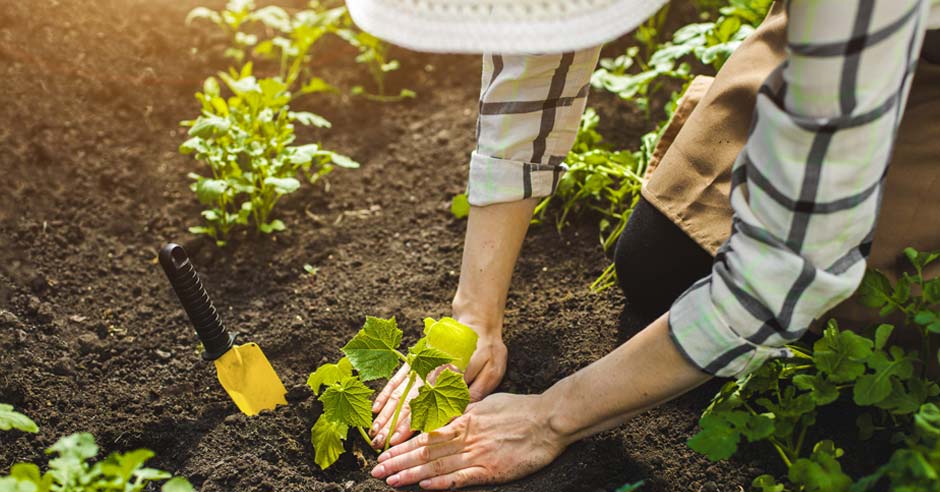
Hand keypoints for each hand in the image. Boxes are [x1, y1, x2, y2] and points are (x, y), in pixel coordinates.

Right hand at [368, 333, 507, 447]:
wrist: (477, 321)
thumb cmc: (487, 348)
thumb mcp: (490, 369)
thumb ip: (476, 391)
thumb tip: (459, 415)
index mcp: (449, 375)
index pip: (426, 404)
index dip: (410, 422)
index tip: (398, 439)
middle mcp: (430, 371)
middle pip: (407, 400)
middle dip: (392, 424)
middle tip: (380, 443)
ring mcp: (420, 366)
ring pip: (399, 392)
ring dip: (386, 413)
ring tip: (374, 432)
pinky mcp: (415, 361)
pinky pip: (397, 379)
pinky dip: (385, 394)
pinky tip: (376, 408)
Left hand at [370, 393, 566, 488]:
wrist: (548, 420)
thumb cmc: (520, 409)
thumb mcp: (486, 403)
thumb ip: (464, 412)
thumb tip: (445, 417)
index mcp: (463, 420)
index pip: (425, 434)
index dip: (402, 445)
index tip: (383, 452)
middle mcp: (466, 436)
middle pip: (424, 451)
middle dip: (397, 461)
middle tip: (376, 470)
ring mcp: (478, 454)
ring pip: (438, 466)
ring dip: (411, 474)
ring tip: (391, 480)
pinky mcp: (492, 469)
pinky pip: (462, 478)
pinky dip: (442, 484)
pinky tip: (425, 487)